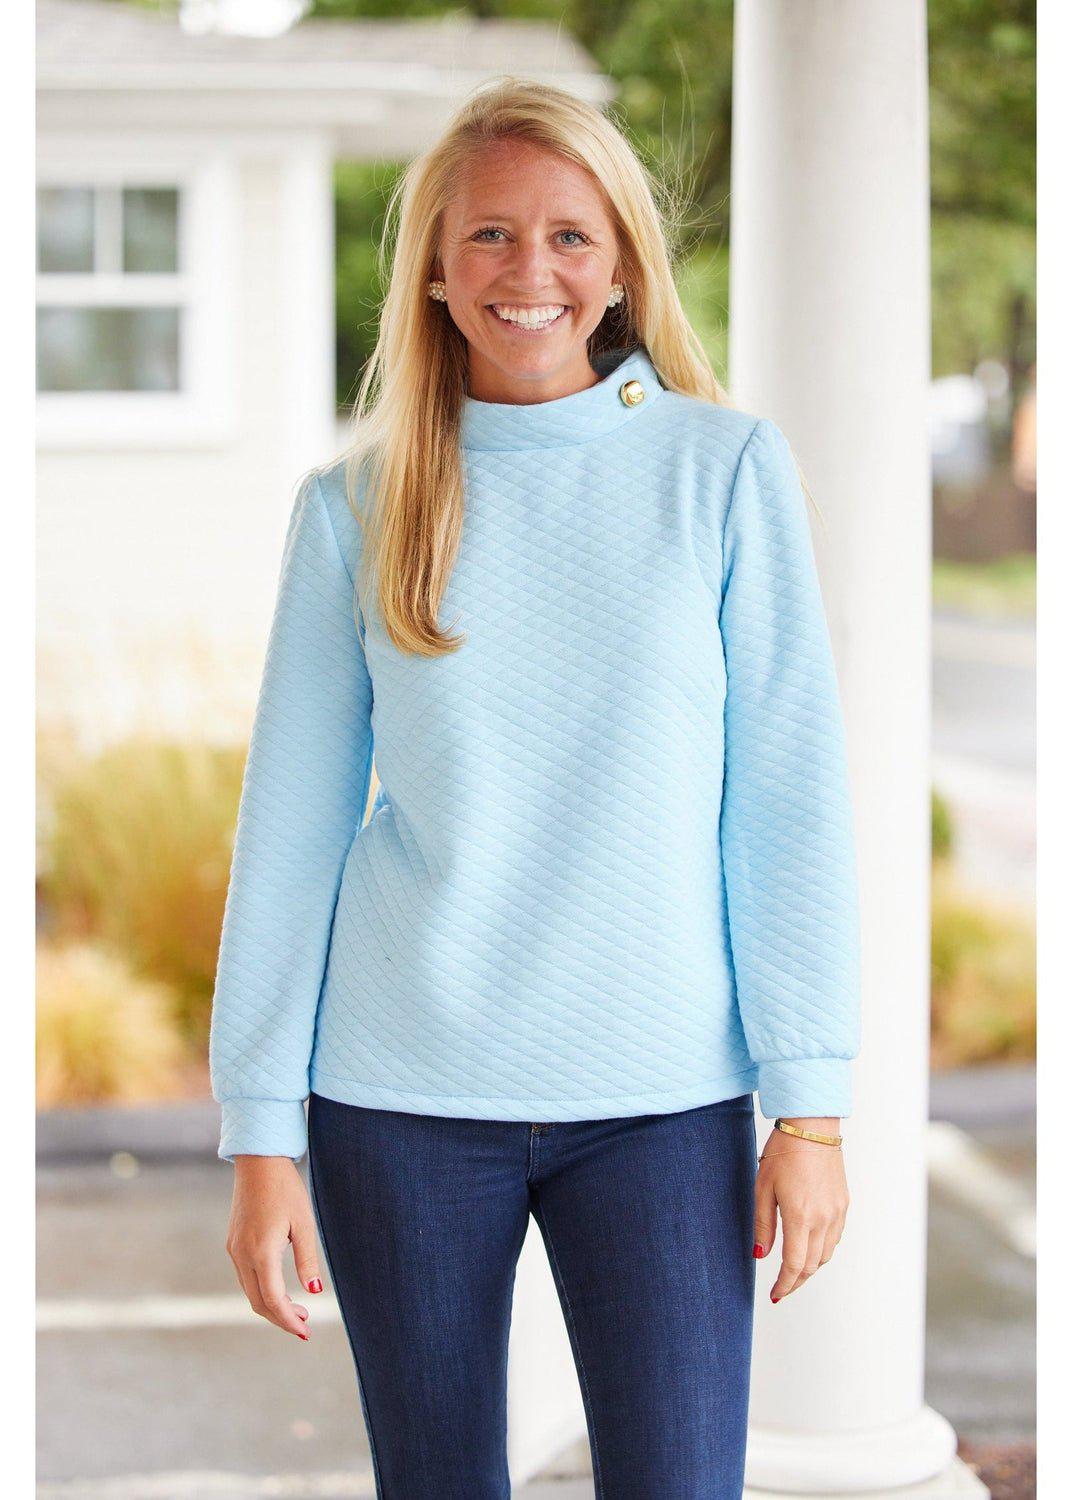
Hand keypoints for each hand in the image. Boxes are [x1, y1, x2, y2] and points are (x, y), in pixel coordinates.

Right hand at [226, 1155, 324, 1339]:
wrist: (258, 1162)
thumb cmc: (286, 1189)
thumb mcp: (303, 1223)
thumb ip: (307, 1260)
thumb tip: (313, 1292)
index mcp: (261, 1251)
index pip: (273, 1299)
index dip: (289, 1320)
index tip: (305, 1332)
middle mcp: (242, 1255)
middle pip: (258, 1302)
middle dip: (281, 1318)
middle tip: (305, 1325)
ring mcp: (234, 1249)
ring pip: (250, 1291)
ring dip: (271, 1305)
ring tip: (298, 1310)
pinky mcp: (233, 1243)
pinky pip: (245, 1277)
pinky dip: (262, 1290)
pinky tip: (279, 1289)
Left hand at [753, 1118, 848, 1302]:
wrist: (811, 1128)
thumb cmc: (782, 1152)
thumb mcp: (763, 1188)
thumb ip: (762, 1225)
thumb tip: (760, 1255)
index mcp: (800, 1216)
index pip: (794, 1265)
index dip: (784, 1285)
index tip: (775, 1294)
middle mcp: (823, 1219)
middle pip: (812, 1265)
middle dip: (796, 1281)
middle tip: (781, 1288)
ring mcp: (837, 1212)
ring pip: (826, 1254)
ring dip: (810, 1267)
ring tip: (793, 1271)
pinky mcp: (844, 1204)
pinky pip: (834, 1238)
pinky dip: (822, 1250)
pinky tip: (809, 1248)